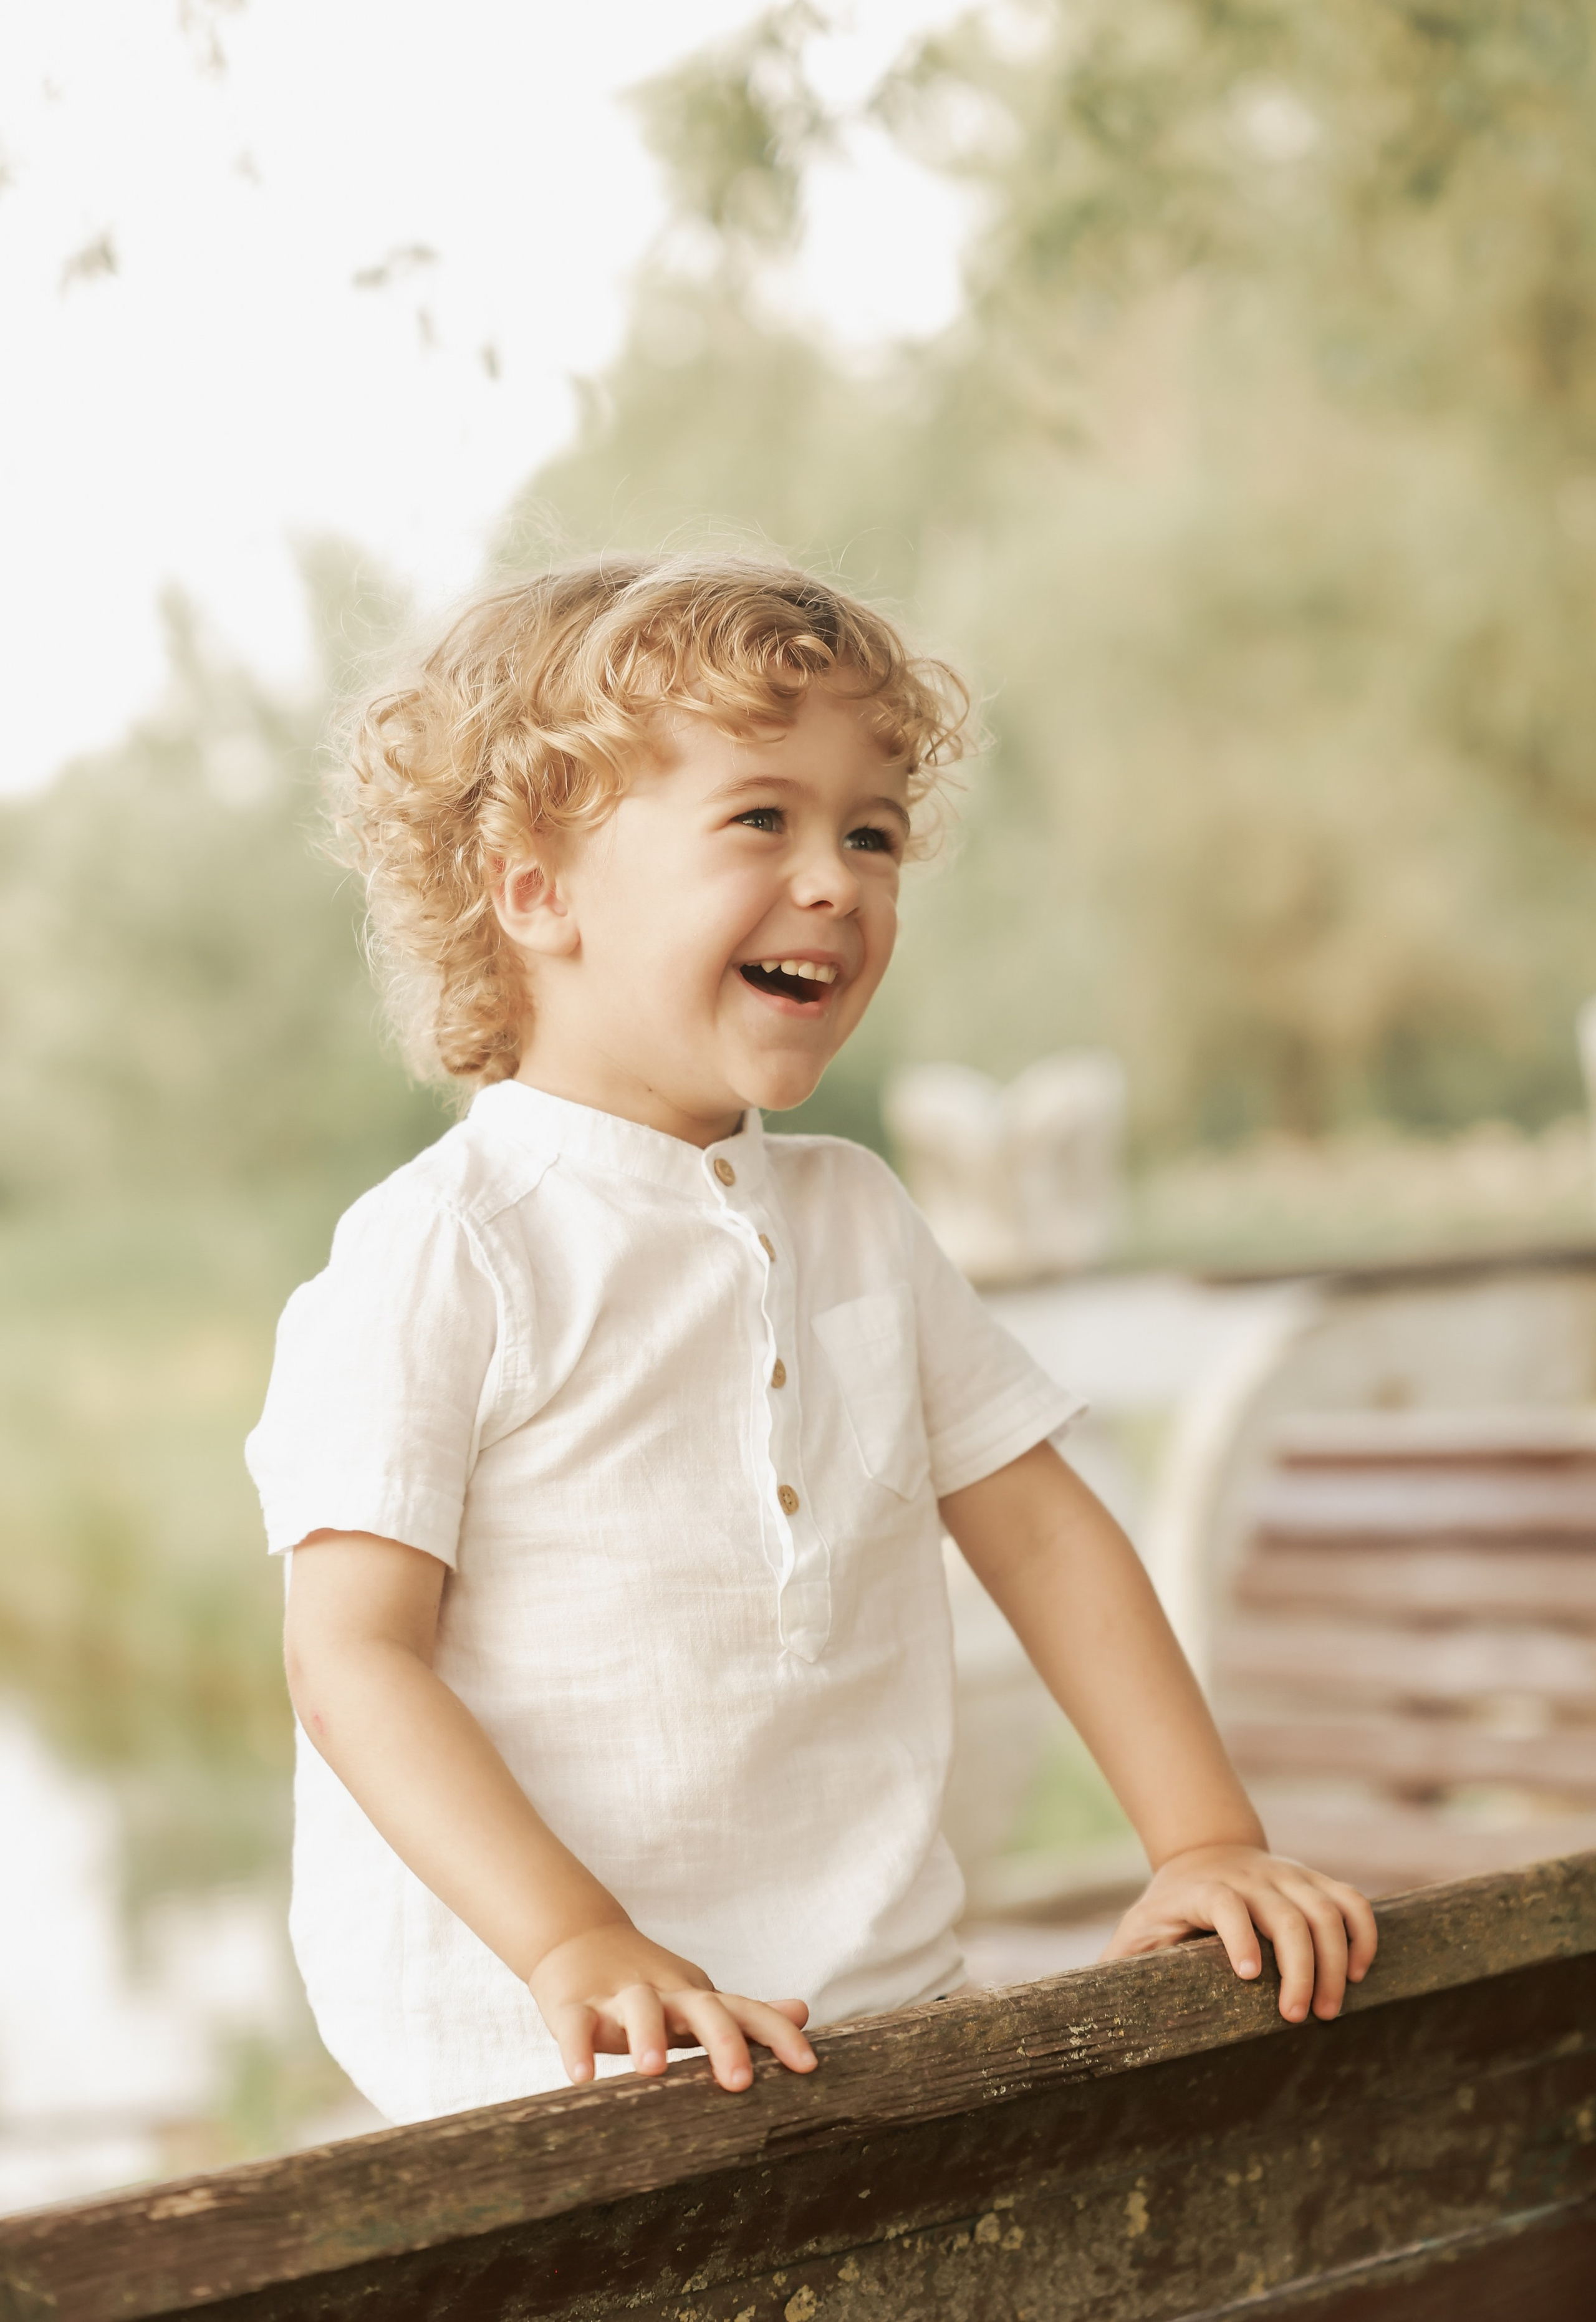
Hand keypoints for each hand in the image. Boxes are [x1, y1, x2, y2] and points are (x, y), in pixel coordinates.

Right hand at [528, 1921, 816, 2092]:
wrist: (576, 1938)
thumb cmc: (648, 1984)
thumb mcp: (696, 1996)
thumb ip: (744, 2013)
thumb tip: (803, 2011)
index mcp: (694, 1997)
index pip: (744, 2011)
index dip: (778, 2035)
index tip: (808, 2066)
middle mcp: (663, 1992)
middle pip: (700, 2008)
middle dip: (723, 2041)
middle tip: (740, 2082)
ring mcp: (617, 1996)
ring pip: (639, 2008)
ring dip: (648, 2035)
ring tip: (653, 2070)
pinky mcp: (572, 2003)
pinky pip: (575, 2025)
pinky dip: (577, 2048)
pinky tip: (582, 2076)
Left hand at [1101, 1844, 1377, 2022]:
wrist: (1202, 1853)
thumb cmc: (1166, 1911)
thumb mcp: (1137, 1932)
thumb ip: (1117, 1965)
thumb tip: (1085, 2007)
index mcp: (1202, 1890)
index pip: (1224, 1903)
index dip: (1238, 1935)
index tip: (1248, 1976)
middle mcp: (1250, 1879)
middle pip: (1286, 1914)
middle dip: (1300, 1968)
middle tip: (1299, 2018)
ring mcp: (1287, 1877)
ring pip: (1325, 1910)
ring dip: (1335, 1960)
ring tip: (1330, 2008)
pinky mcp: (1314, 1883)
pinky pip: (1352, 1901)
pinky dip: (1363, 1933)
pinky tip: (1361, 1971)